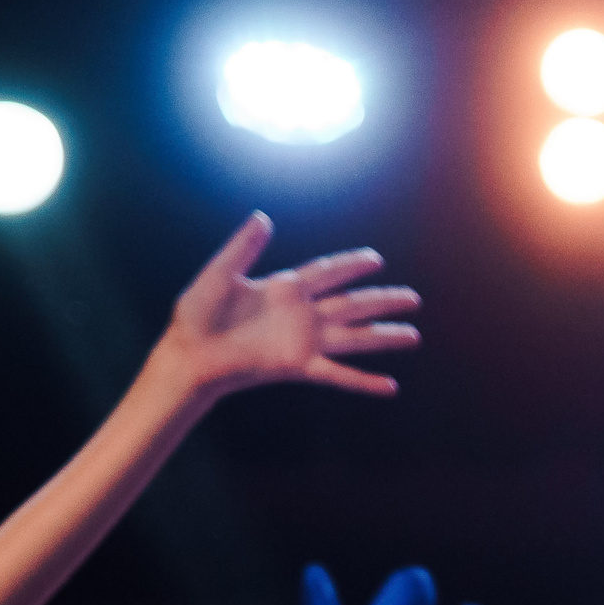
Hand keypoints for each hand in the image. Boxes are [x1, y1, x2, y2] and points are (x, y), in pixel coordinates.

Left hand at [154, 213, 420, 400]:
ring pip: (355, 337)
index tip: (375, 259)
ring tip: (414, 336)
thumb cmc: (197, 315)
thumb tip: (263, 217)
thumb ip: (242, 248)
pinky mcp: (299, 366)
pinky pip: (339, 374)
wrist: (189, 354)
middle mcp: (302, 315)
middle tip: (414, 298)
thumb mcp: (218, 273)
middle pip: (353, 305)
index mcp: (285, 289)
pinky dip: (365, 382)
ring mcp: (304, 341)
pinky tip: (390, 387)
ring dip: (385, 336)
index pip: (327, 273)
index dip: (351, 265)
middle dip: (384, 301)